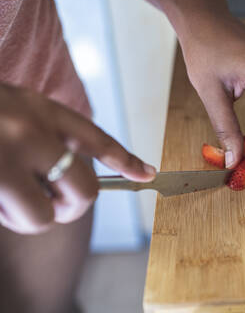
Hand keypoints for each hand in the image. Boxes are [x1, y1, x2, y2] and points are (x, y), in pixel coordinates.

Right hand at [0, 84, 155, 233]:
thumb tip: (70, 179)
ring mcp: (7, 158)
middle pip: (85, 189)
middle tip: (55, 206)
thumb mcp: (15, 106)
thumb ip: (45, 134)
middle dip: (74, 207)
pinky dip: (6, 216)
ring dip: (32, 216)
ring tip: (9, 198)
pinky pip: (13, 219)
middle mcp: (30, 132)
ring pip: (45, 215)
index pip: (97, 139)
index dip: (127, 161)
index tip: (148, 174)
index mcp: (41, 110)